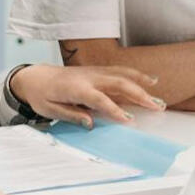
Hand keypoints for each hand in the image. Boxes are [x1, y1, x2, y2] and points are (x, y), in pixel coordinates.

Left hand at [11, 64, 164, 128]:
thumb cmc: (42, 95)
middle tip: (156, 107)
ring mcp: (94, 72)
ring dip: (143, 85)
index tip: (129, 120)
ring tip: (158, 97)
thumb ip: (72, 115)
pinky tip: (151, 82)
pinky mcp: (98, 71)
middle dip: (139, 95)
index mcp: (75, 88)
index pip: (99, 99)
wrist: (36, 77)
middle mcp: (88, 77)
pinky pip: (120, 71)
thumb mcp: (51, 110)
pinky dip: (137, 76)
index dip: (115, 110)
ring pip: (123, 75)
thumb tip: (91, 123)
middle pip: (118, 83)